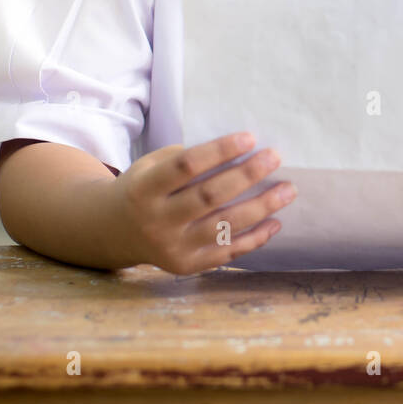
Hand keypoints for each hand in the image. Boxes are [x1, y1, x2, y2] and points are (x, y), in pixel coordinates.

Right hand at [114, 132, 295, 274]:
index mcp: (145, 188)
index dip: (219, 151)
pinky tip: (275, 222)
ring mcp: (171, 247)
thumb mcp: (152, 165)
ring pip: (223, 226)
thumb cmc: (145, 187)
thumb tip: (242, 150)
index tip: (250, 138)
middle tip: (275, 156)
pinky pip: (226, 252)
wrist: (114, 231)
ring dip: (261, 207)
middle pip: (209, 196)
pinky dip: (254, 239)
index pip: (186, 166)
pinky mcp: (186, 266)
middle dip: (246, 175)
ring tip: (288, 189)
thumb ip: (187, 159)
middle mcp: (156, 220)